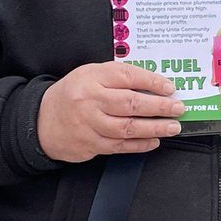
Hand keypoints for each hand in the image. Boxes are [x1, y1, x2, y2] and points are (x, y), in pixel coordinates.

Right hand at [37, 62, 184, 161]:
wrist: (42, 120)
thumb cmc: (75, 94)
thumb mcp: (92, 75)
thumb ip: (121, 77)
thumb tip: (156, 84)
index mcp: (92, 78)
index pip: (127, 76)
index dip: (152, 82)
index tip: (170, 88)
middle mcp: (90, 101)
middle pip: (130, 103)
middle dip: (159, 107)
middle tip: (178, 108)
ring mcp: (89, 124)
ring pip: (127, 128)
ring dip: (154, 128)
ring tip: (172, 127)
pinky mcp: (89, 144)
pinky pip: (120, 146)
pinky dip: (140, 145)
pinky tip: (154, 141)